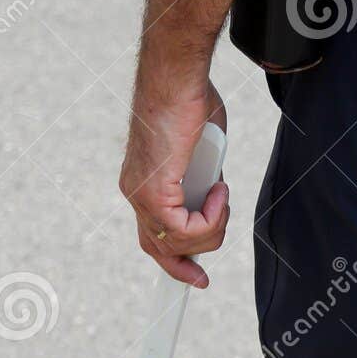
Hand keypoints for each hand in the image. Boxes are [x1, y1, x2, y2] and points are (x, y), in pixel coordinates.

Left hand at [119, 74, 228, 287]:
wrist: (178, 79)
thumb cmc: (190, 103)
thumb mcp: (200, 153)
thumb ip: (202, 179)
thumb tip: (213, 193)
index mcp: (142, 183)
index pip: (151, 235)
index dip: (173, 260)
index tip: (193, 277)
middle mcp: (134, 192)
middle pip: (159, 249)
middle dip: (186, 266)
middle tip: (203, 277)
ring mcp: (141, 194)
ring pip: (180, 243)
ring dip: (213, 227)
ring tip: (222, 196)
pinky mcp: (153, 192)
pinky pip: (185, 230)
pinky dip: (211, 218)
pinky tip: (220, 192)